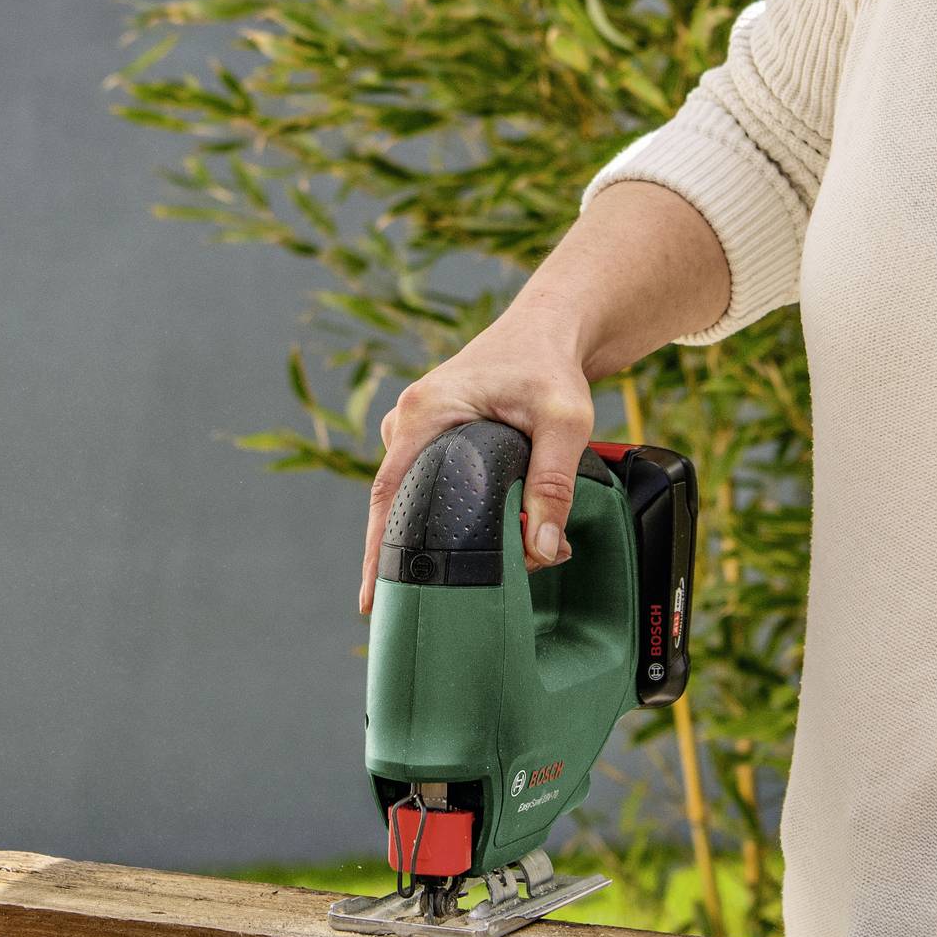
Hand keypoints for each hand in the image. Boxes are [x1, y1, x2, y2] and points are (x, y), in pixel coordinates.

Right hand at [357, 318, 595, 615]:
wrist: (547, 332)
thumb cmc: (550, 367)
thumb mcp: (564, 422)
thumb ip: (555, 485)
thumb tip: (542, 550)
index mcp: (425, 412)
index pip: (388, 493)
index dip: (379, 551)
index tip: (372, 599)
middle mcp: (408, 420)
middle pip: (396, 503)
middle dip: (416, 554)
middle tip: (432, 605)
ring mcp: (415, 429)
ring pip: (413, 498)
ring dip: (439, 535)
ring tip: (474, 575)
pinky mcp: (430, 438)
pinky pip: (425, 486)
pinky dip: (447, 516)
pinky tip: (476, 543)